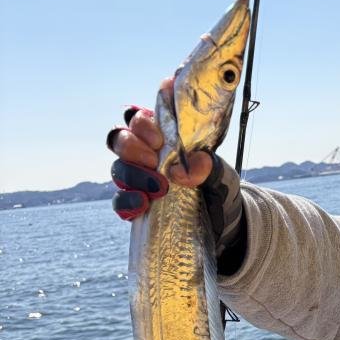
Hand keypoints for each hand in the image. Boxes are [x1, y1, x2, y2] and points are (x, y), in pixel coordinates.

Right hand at [106, 79, 212, 219]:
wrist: (220, 221)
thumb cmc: (216, 187)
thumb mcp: (220, 173)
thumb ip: (206, 166)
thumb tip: (179, 171)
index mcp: (161, 135)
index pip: (138, 118)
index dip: (142, 125)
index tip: (158, 140)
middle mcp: (143, 153)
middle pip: (119, 139)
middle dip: (132, 147)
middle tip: (153, 161)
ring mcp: (136, 179)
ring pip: (119, 169)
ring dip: (133, 175)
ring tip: (159, 188)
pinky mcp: (133, 204)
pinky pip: (119, 201)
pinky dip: (127, 202)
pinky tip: (143, 203)